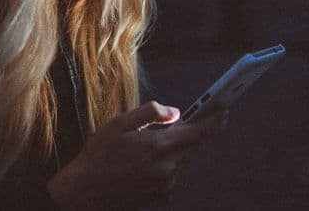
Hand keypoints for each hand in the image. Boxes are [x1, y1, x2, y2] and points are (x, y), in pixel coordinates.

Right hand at [46, 101, 227, 209]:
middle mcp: (168, 167)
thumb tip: (175, 113)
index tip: (223, 111)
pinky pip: (173, 176)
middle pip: (192, 146)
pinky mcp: (162, 197)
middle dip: (188, 135)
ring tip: (146, 149)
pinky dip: (166, 167)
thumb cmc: (99, 156)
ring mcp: (167, 185)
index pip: (200, 132)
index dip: (215, 120)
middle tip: (173, 126)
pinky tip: (142, 167)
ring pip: (182, 161)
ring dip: (174, 152)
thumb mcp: (119, 124)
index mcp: (160, 145)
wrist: (85, 193)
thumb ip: (150, 113)